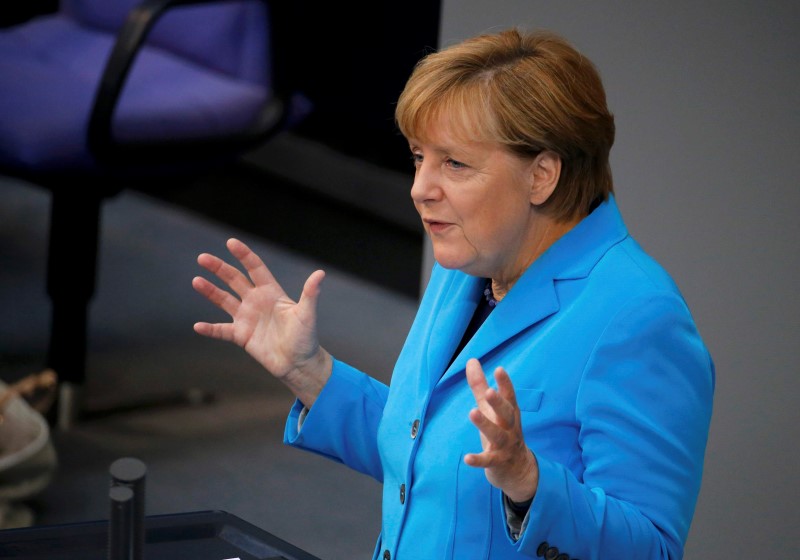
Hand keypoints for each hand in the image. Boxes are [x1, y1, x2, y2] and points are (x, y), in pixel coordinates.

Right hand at [192, 238, 331, 405]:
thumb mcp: (306, 314)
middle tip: (202, 257)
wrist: (298, 363)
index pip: (255, 268)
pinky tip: (198, 326)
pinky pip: (222, 330)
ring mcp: (247, 318)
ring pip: (224, 301)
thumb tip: (320, 273)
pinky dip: (210, 329)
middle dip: (219, 268)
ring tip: (196, 280)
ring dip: (210, 291)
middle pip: (235, 280)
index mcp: (271, 292)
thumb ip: (310, 293)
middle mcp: (256, 302)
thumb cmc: (306, 338)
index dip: (244, 255)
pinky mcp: (241, 336)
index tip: (231, 243)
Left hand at [464, 358, 538, 503]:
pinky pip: (488, 461)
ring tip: (472, 413)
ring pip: (496, 435)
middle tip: (489, 391)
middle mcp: (510, 428)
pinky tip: (467, 458)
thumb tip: (471, 360)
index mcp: (509, 413)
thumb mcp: (491, 409)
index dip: (505, 384)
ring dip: (485, 425)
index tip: (499, 369)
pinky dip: (478, 460)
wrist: (518, 470)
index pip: (509, 396)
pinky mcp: (497, 462)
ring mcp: (505, 446)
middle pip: (506, 414)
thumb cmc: (502, 431)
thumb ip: (480, 386)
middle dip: (498, 403)